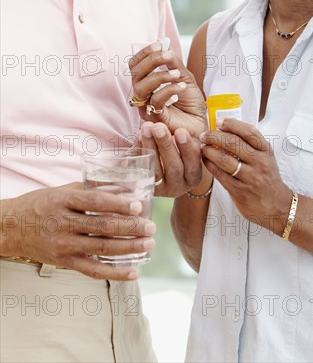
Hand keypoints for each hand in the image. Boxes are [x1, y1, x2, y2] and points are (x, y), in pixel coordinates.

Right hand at [0, 183, 155, 279]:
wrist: (12, 228)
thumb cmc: (42, 204)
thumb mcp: (63, 190)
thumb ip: (92, 190)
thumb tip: (125, 188)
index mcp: (63, 201)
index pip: (94, 202)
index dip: (117, 204)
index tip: (138, 206)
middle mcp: (63, 223)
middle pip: (102, 227)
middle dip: (130, 228)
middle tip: (151, 227)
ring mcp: (63, 245)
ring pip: (101, 249)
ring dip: (129, 248)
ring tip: (149, 244)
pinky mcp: (65, 262)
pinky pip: (93, 270)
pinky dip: (115, 273)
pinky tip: (134, 271)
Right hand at [128, 41, 206, 137]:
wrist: (200, 123)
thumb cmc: (190, 103)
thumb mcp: (185, 77)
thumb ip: (175, 64)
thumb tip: (166, 48)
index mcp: (146, 83)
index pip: (135, 65)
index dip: (144, 53)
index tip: (159, 45)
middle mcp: (142, 95)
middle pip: (135, 74)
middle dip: (151, 61)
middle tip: (168, 56)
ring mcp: (146, 108)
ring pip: (141, 88)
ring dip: (160, 76)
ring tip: (177, 74)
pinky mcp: (155, 119)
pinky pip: (155, 100)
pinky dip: (169, 89)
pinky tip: (182, 87)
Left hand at [140, 122, 202, 196]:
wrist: (165, 174)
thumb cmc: (180, 155)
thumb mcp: (186, 148)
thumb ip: (184, 139)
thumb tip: (171, 127)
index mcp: (192, 178)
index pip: (193, 165)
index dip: (187, 148)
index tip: (180, 131)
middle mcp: (177, 186)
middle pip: (173, 168)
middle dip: (166, 145)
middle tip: (158, 127)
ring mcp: (160, 189)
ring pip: (155, 171)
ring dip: (150, 147)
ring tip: (146, 129)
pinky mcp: (144, 186)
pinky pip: (140, 171)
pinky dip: (138, 153)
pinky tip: (138, 137)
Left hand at [200, 119, 291, 233]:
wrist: (277, 206)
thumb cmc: (267, 177)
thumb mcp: (265, 158)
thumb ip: (250, 145)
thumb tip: (225, 129)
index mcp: (266, 151)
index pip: (250, 132)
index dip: (233, 124)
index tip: (219, 121)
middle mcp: (260, 162)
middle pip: (234, 144)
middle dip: (215, 136)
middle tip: (204, 135)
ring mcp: (250, 178)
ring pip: (225, 160)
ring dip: (209, 151)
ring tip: (202, 146)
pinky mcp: (240, 191)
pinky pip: (221, 175)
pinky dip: (210, 165)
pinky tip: (205, 160)